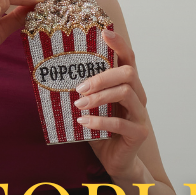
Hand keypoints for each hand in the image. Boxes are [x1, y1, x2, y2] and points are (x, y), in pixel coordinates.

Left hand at [73, 29, 151, 178]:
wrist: (116, 162)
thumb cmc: (102, 132)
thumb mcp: (91, 108)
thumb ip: (83, 93)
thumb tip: (54, 76)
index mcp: (128, 86)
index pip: (128, 59)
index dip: (119, 44)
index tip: (104, 32)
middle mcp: (138, 97)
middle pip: (128, 73)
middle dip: (102, 76)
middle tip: (80, 87)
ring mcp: (140, 115)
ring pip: (125, 93)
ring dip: (99, 97)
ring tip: (79, 104)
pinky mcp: (139, 133)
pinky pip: (120, 123)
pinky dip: (99, 121)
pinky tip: (84, 123)